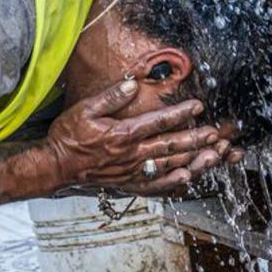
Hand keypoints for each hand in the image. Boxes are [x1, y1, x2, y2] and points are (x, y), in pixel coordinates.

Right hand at [43, 79, 234, 196]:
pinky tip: (186, 179)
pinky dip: (172, 184)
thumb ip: (111, 97)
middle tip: (216, 134)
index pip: (158, 122)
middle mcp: (130, 155)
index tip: (198, 106)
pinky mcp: (127, 184)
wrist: (55, 167)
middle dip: (196, 139)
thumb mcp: (85, 109)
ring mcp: (130, 172)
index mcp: (122, 134)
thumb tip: (133, 84)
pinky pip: (154, 187)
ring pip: (168, 167)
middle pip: (170, 146)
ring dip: (193, 161)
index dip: (180, 113)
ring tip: (213, 157)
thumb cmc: (68, 136)